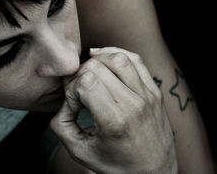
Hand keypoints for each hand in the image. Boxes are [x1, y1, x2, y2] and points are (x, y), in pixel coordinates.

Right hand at [50, 47, 177, 173]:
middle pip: (98, 67)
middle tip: (79, 92)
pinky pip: (135, 60)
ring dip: (97, 62)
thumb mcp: (81, 151)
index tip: (75, 105)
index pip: (86, 81)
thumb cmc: (116, 164)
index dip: (71, 89)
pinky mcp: (155, 90)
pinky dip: (116, 54)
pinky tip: (103, 60)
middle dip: (80, 76)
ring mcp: (148, 95)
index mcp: (115, 122)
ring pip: (117, 58)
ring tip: (89, 75)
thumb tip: (62, 100)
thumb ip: (61, 125)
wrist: (154, 173)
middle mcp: (134, 105)